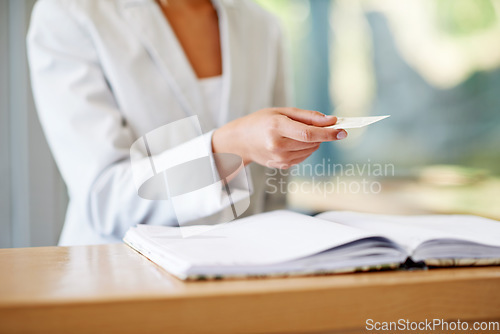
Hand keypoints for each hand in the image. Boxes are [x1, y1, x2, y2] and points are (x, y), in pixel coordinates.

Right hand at [212, 108, 346, 168]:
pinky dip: (306, 148)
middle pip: (312, 142)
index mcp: (276, 128)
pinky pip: (304, 156)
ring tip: (297, 132)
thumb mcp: (282, 111)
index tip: (343, 131)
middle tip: (320, 124)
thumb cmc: (261, 122)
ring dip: (314, 141)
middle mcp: (278, 145)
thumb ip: (307, 116)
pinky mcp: (282, 165)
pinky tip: (292, 142)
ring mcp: (280, 158)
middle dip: (322, 134)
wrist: (240, 141)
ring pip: (311, 150)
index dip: (328, 133)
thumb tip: (331, 121)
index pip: (308, 133)